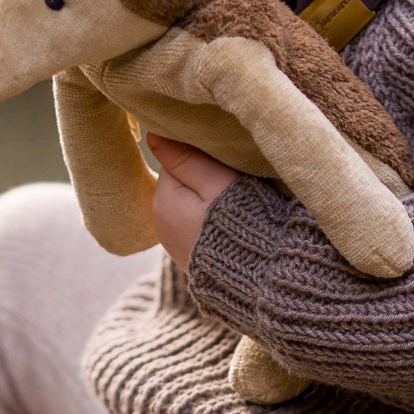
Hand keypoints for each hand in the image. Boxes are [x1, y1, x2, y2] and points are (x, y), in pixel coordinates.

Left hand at [147, 134, 237, 270]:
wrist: (261, 278)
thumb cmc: (242, 224)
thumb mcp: (217, 183)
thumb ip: (186, 158)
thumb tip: (152, 134)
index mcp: (163, 198)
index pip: (177, 158)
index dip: (204, 153)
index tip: (228, 160)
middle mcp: (160, 220)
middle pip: (182, 180)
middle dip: (205, 176)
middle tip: (236, 181)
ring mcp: (173, 241)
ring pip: (190, 202)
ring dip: (209, 198)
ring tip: (236, 204)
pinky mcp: (189, 255)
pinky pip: (196, 224)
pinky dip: (210, 219)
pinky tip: (230, 224)